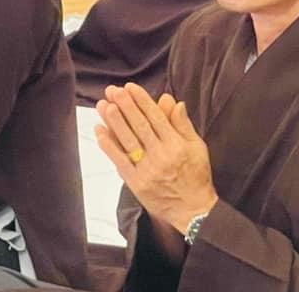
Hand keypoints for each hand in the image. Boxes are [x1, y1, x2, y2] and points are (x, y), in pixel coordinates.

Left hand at [96, 83, 218, 234]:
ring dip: (114, 122)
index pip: (156, 117)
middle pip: (140, 126)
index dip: (142, 101)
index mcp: (177, 145)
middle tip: (113, 91)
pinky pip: (120, 162)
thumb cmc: (197, 176)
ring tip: (103, 105)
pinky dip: (109, 147)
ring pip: (128, 141)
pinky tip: (101, 132)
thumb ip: (183, 124)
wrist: (193, 210)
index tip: (130, 87)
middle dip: (125, 106)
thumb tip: (174, 102)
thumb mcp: (197, 147)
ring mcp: (147, 170)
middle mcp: (161, 156)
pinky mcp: (137, 183)